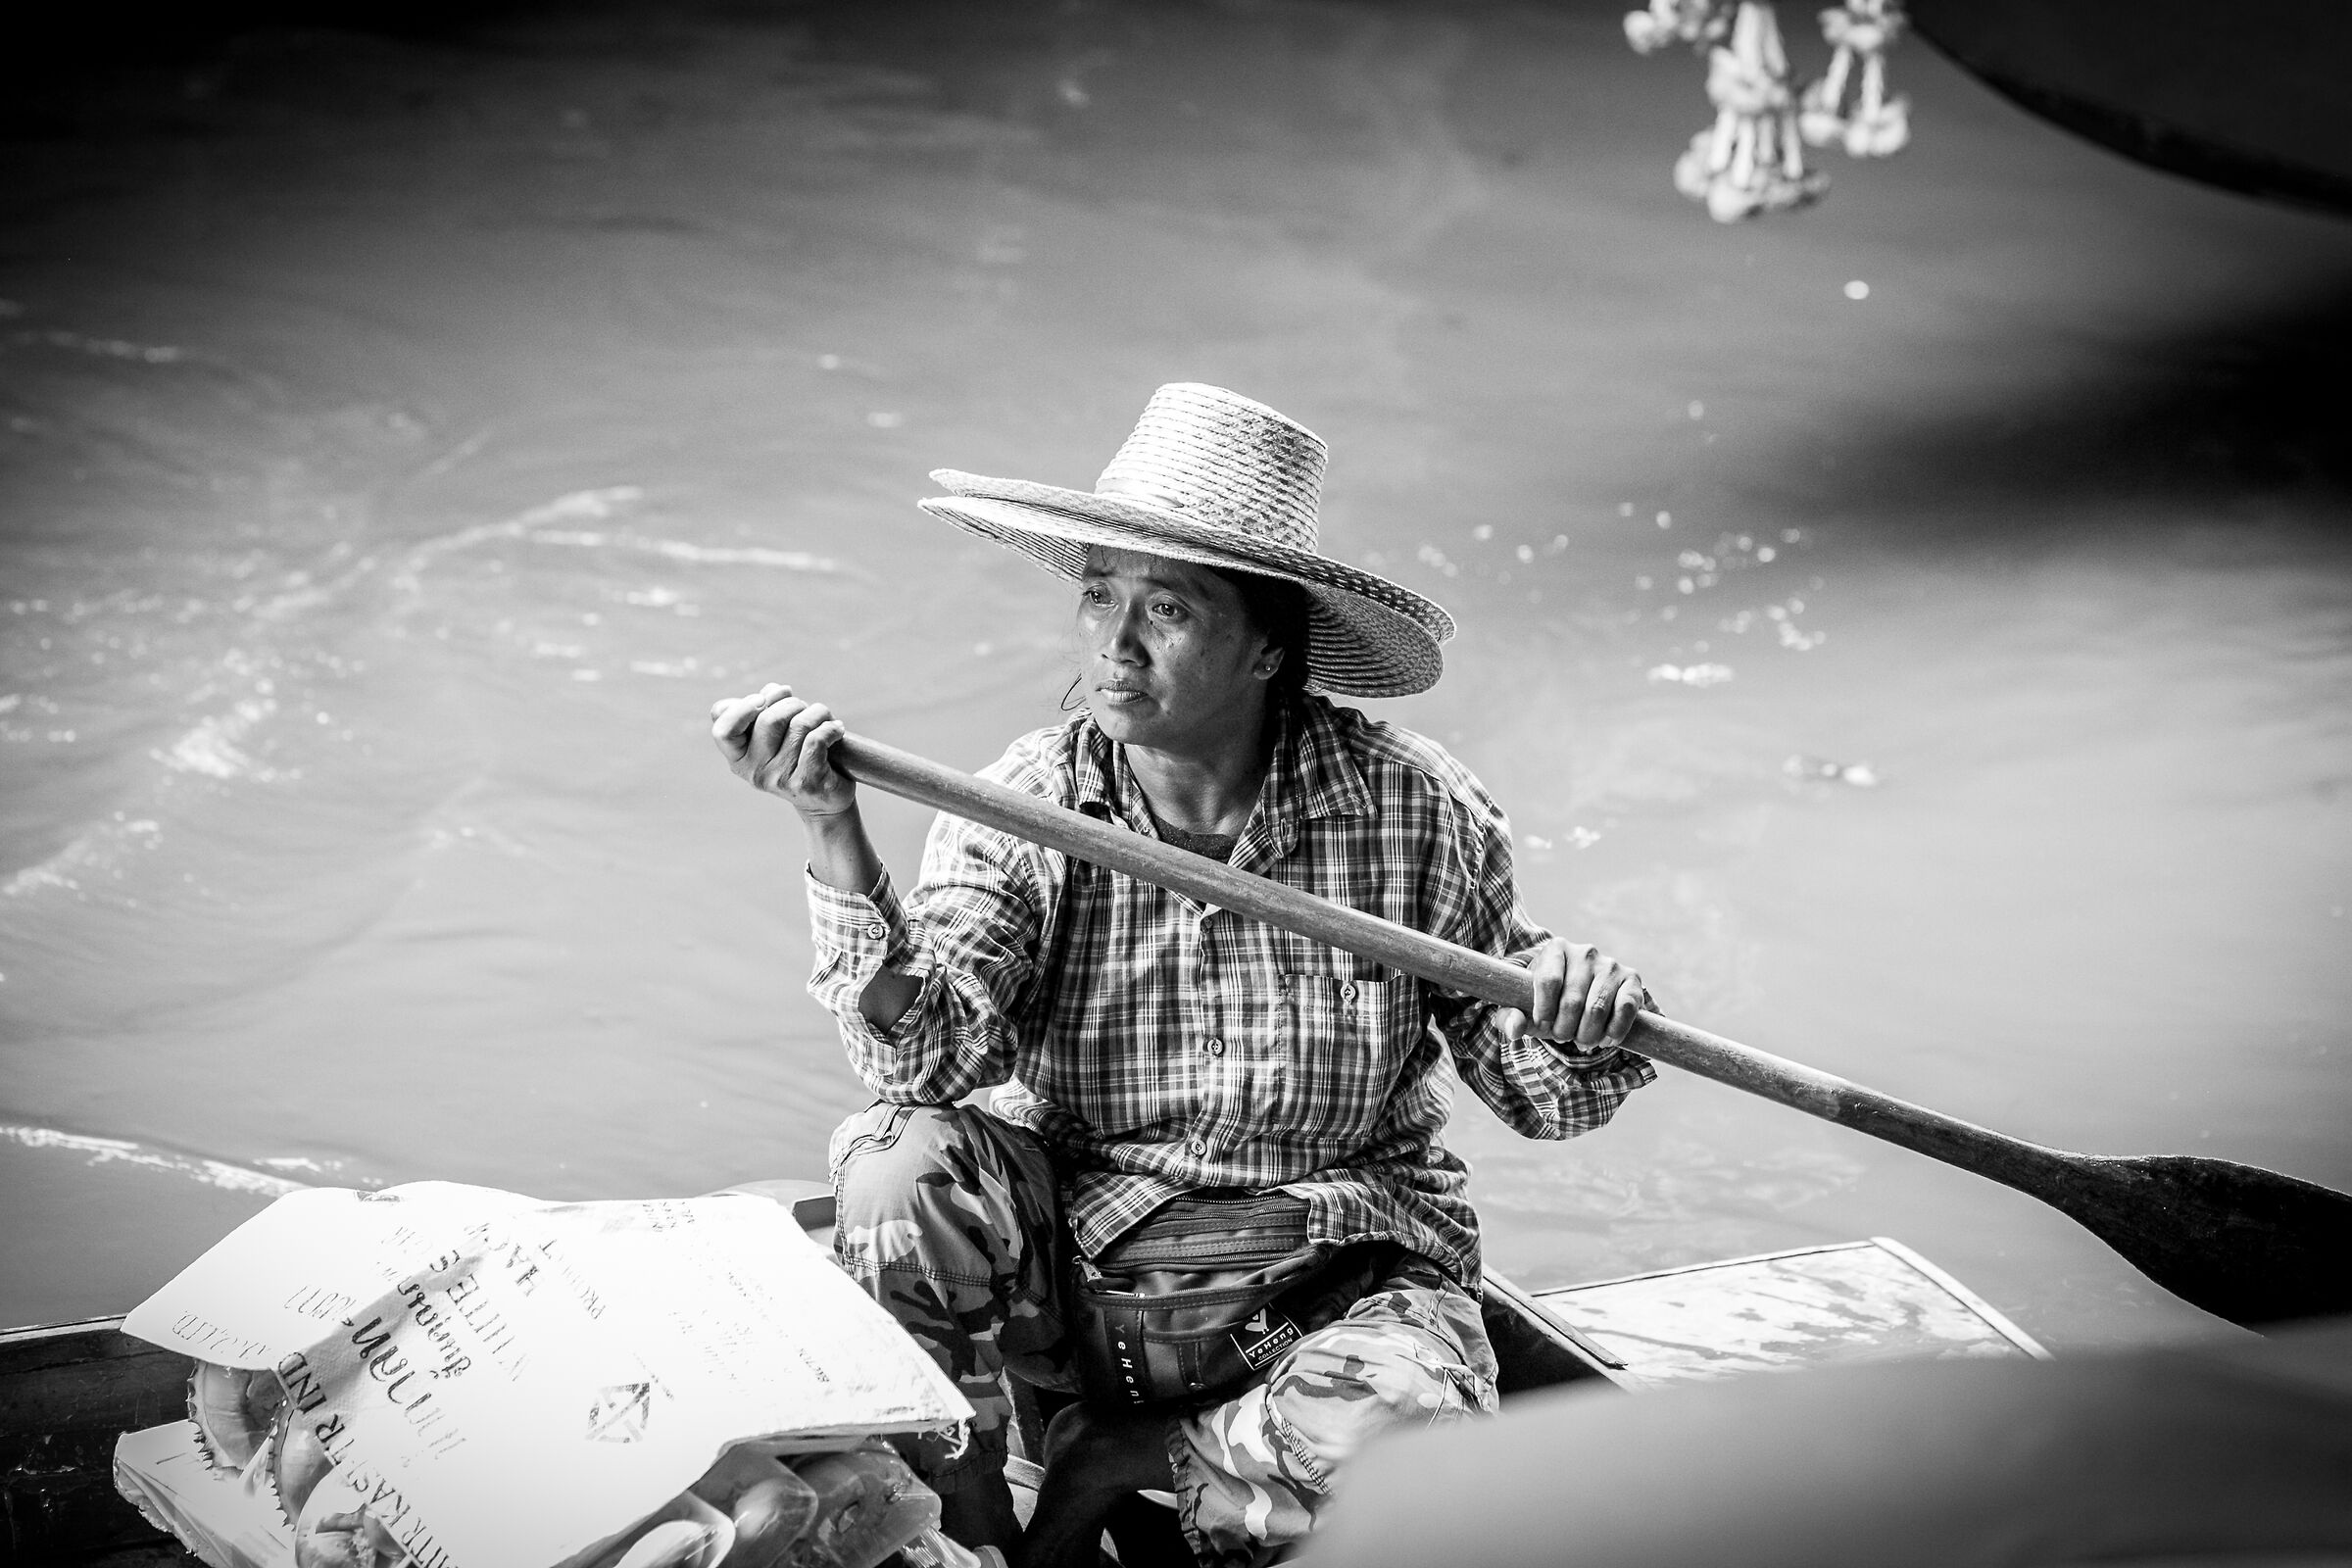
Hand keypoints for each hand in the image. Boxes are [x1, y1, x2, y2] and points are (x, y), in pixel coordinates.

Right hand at [709, 683, 854, 818]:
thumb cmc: (797, 756)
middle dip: (792, 703)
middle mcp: (754, 772)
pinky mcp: (806, 783)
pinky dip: (831, 728)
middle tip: (804, 709)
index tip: (762, 699)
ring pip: (798, 725)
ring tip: (825, 718)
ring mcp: (779, 779)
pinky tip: (836, 729)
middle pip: (769, 718)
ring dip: (817, 712)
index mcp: (738, 759)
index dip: (741, 708)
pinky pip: (817, 740)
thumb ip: (762, 711)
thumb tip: (770, 689)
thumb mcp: (773, 736)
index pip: (723, 730)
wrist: (824, 799)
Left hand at [1499, 939, 1653, 1050]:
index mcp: (1555, 949)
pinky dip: (1614, 1031)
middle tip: (1563, 1038)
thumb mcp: (1524, 1008)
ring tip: (1582, 1041)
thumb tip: (1514, 1028)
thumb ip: (1510, 1017)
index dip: (1544, 1011)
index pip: (1548, 981)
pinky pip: (1626, 1009)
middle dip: (1565, 1029)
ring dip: (1587, 1034)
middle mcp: (1585, 951)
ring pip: (1597, 1008)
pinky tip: (1605, 1040)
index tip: (1543, 1026)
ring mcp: (1611, 965)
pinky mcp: (1632, 981)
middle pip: (1572, 1000)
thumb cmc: (1547, 1002)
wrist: (1582, 1000)